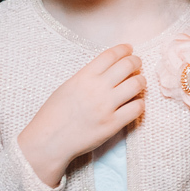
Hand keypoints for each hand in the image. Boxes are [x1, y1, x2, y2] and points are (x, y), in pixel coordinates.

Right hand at [16, 45, 145, 188]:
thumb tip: (108, 69)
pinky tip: (135, 103)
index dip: (124, 49)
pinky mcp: (113, 124)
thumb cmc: (54, 114)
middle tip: (137, 64)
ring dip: (141, 81)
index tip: (129, 49)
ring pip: (137, 84)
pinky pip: (137, 108)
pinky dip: (140, 103)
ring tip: (139, 82)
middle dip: (136, 62)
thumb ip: (87, 77)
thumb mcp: (67, 87)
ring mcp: (107, 107)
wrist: (49, 141)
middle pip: (128, 65)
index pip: (111, 55)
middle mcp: (97, 88)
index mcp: (84, 77)